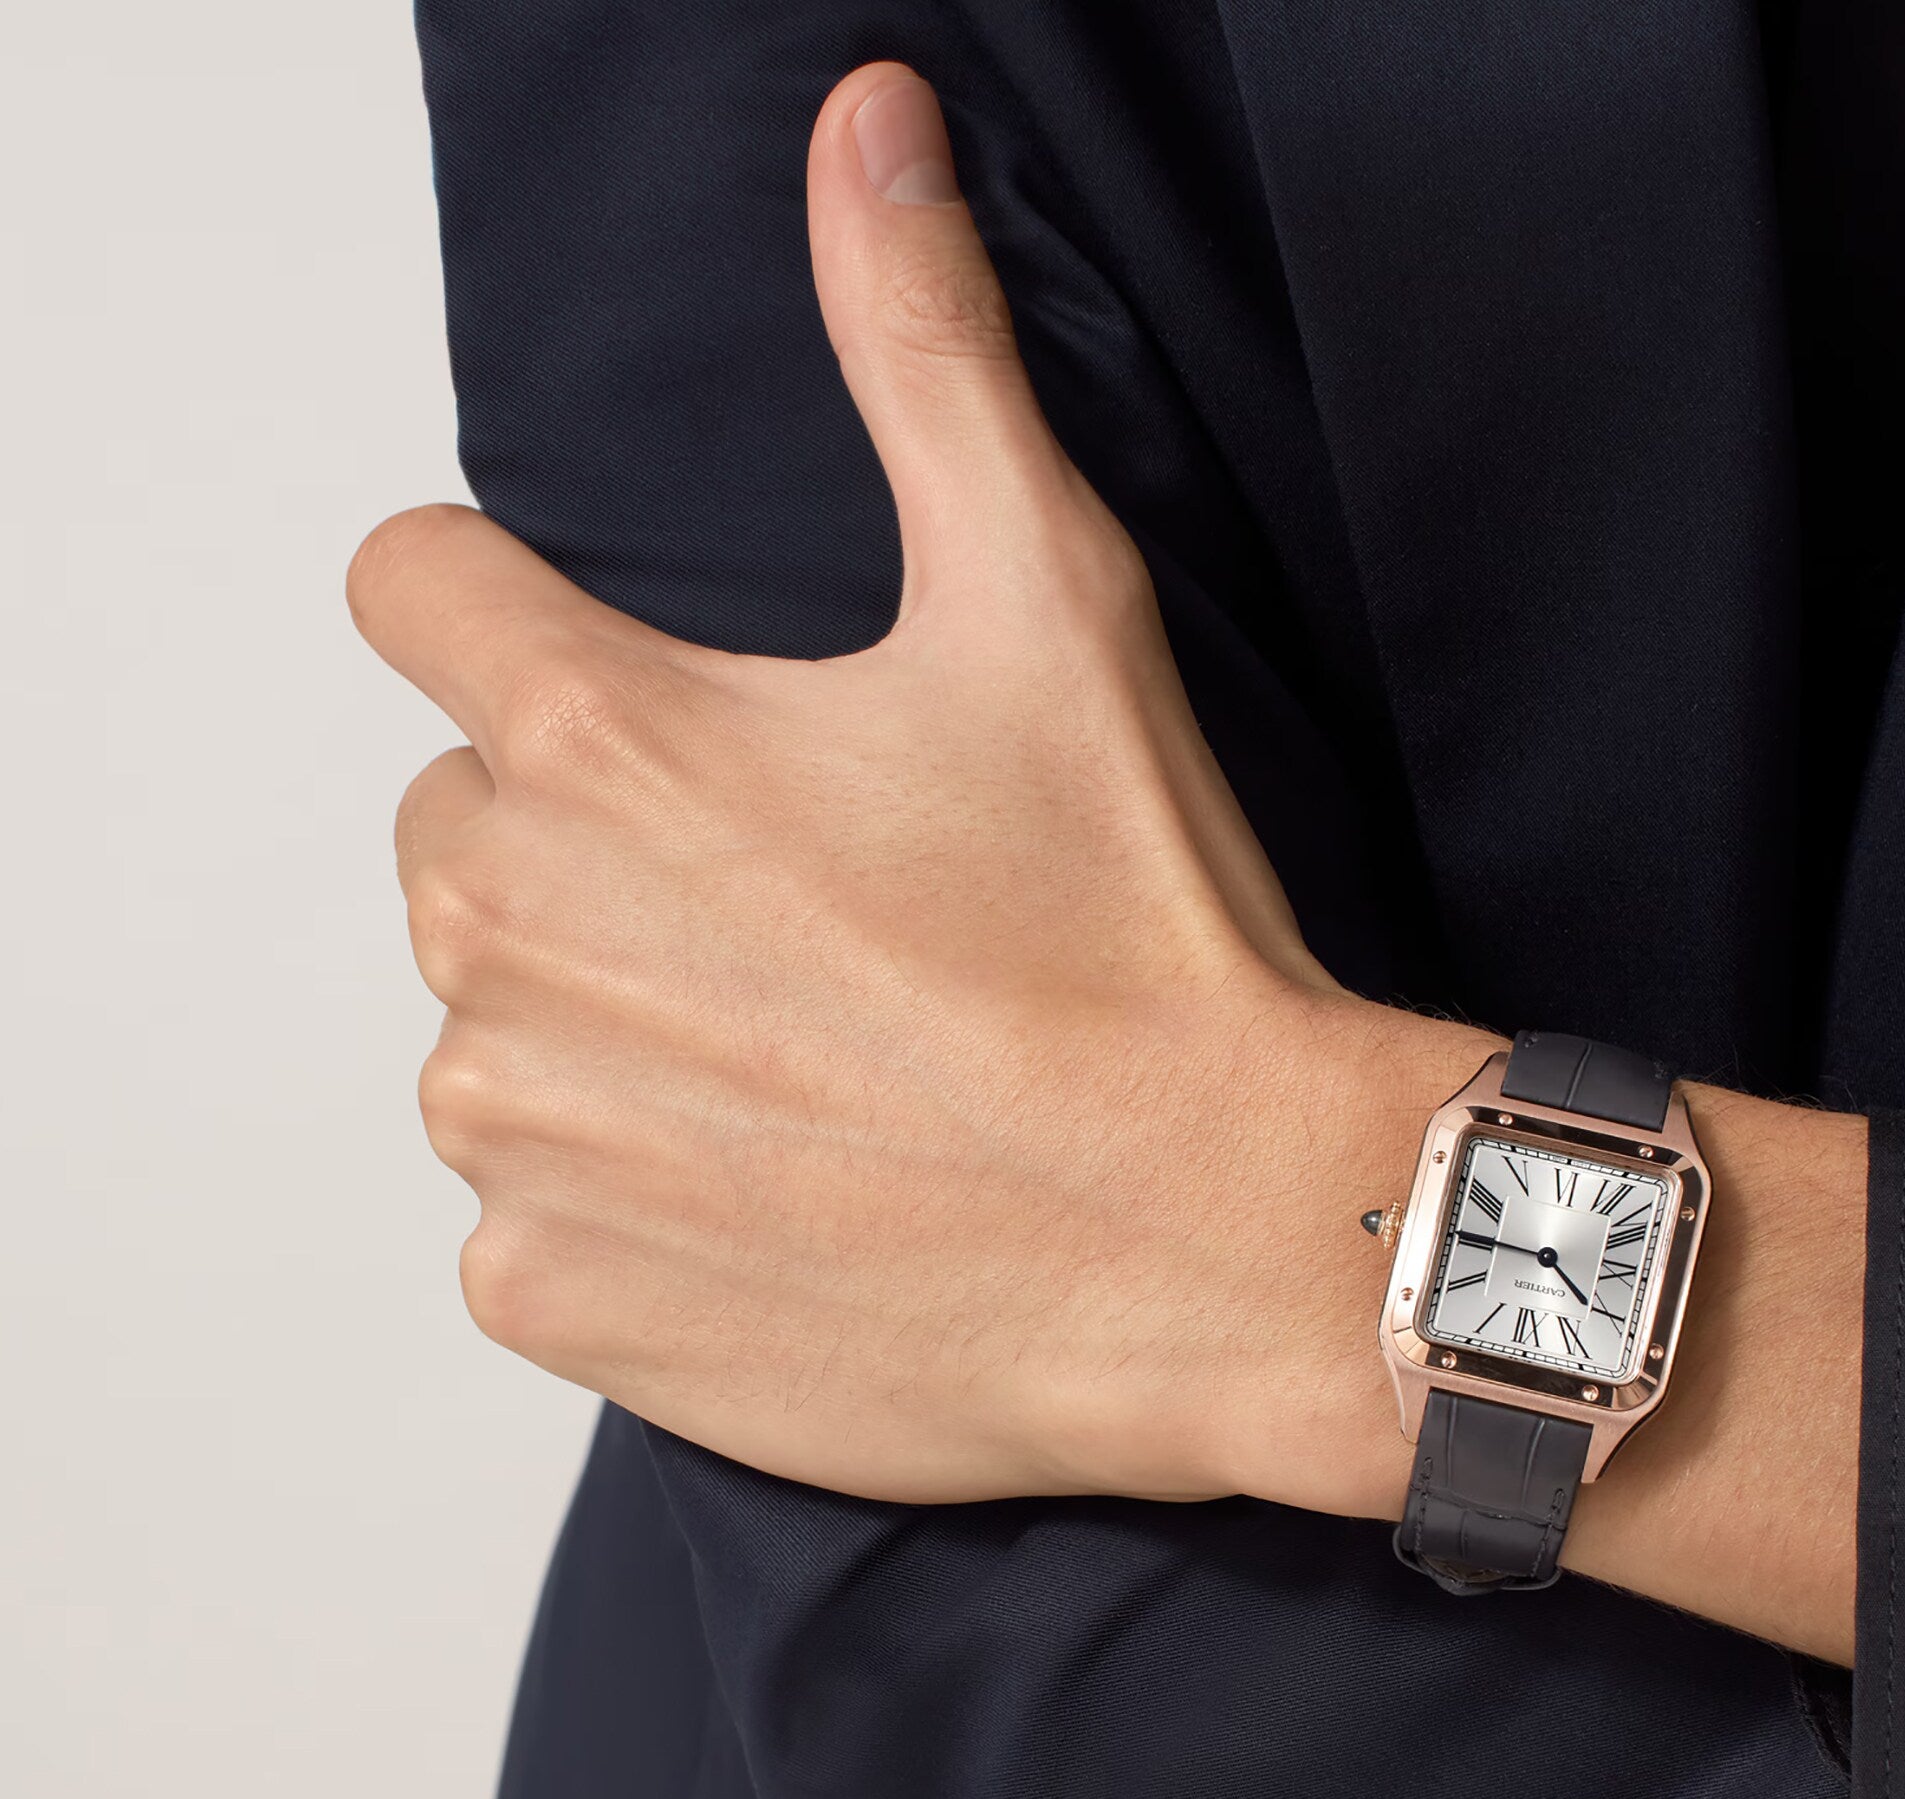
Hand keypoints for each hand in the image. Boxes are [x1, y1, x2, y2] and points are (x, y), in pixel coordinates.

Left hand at [350, 62, 1485, 1512]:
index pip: (418, 592)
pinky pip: (528, 1215)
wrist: (1220, 1242)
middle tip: (806, 918)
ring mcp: (522, 1133)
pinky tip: (791, 1199)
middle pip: (465, 824)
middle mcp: (511, 932)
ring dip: (612, 1033)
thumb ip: (922, 359)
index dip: (526, 623)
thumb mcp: (1046, 610)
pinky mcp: (555, 1291)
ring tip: (815, 1068)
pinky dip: (627, 1207)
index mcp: (597, 742)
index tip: (652, 707)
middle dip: (599, 849)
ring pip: (496, 1026)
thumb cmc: (1142, 942)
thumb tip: (867, 134)